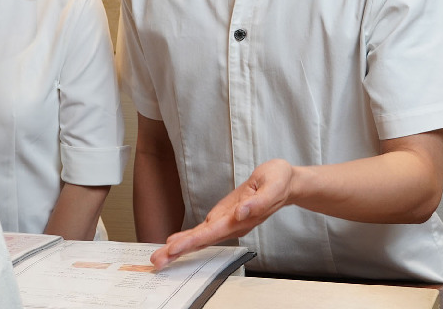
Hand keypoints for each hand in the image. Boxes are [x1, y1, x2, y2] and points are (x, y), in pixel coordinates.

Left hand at [150, 159, 293, 269]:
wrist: (285, 182)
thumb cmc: (279, 181)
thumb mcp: (274, 185)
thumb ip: (259, 201)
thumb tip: (241, 212)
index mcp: (242, 219)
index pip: (212, 232)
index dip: (192, 241)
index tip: (174, 248)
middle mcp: (231, 224)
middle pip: (202, 241)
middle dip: (178, 251)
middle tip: (158, 260)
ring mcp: (227, 222)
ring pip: (200, 238)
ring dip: (179, 247)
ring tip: (160, 256)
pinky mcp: (223, 216)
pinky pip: (203, 230)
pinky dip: (188, 237)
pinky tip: (175, 243)